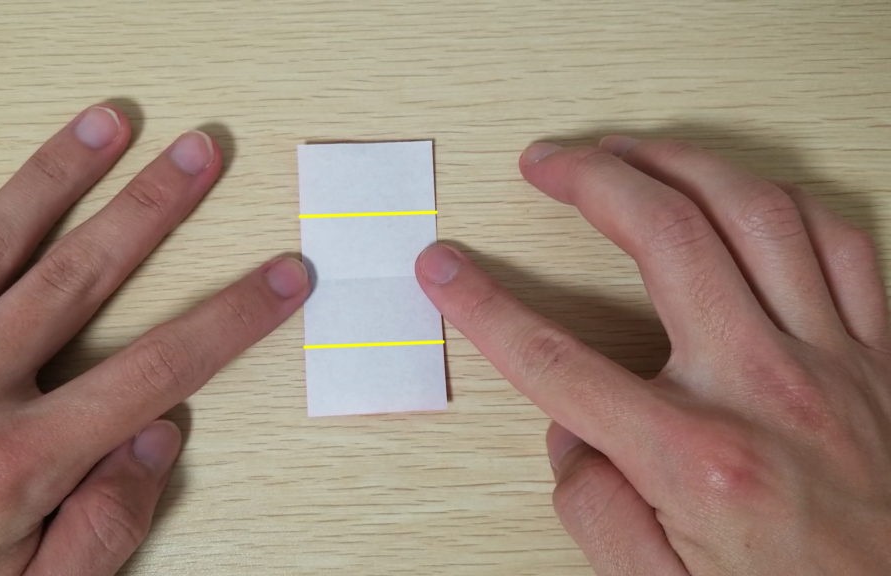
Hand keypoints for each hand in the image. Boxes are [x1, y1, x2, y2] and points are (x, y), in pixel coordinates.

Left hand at [0, 105, 308, 574]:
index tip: (278, 278)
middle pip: (78, 278)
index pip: (157, 371)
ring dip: (55, 177)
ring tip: (105, 124)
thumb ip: (105, 525)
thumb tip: (160, 435)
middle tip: (197, 155)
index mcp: (10, 465)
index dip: (230, 320)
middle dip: (150, 208)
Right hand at [416, 138, 890, 574]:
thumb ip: (595, 513)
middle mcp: (767, 392)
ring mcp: (831, 364)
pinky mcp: (877, 357)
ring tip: (631, 149)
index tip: (447, 270)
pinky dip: (784, 200)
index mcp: (698, 461)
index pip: (558, 362)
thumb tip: (570, 435)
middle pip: (666, 239)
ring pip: (755, 215)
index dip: (486, 307)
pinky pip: (840, 242)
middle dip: (592, 180)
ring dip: (682, 163)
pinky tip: (742, 192)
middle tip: (548, 163)